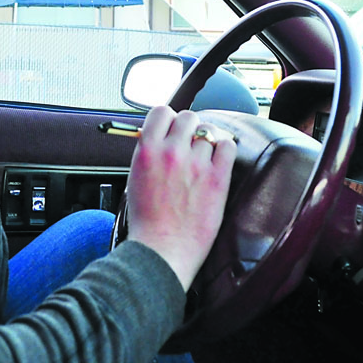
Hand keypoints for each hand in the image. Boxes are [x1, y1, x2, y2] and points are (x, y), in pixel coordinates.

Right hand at [125, 106, 235, 291]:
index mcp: (147, 150)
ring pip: (208, 131)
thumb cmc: (147, 221)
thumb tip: (161, 138)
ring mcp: (196, 164)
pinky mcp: (217, 178)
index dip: (168, 119)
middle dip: (189, 128)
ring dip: (206, 141)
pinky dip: (225, 149)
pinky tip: (219, 160)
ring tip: (204, 158)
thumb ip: (148, 154)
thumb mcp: (135, 178)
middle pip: (188, 117)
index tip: (172, 129)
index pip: (162, 112)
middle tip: (189, 144)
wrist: (162, 250)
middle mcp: (171, 152)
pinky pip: (228, 146)